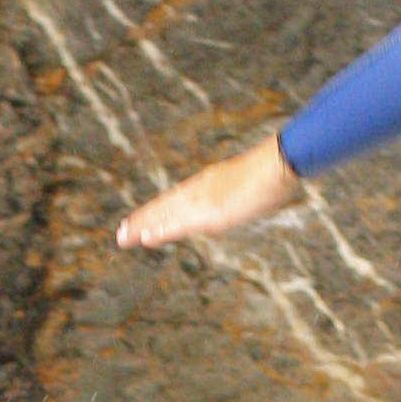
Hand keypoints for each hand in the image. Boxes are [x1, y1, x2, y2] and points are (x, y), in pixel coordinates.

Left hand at [117, 131, 297, 248]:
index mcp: (207, 183)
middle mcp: (200, 190)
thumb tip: (235, 207)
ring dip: (143, 227)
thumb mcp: (248, 187)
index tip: (140, 221)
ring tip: (123, 238)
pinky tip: (146, 238)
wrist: (280, 163)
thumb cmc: (272, 173)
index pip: (174, 199)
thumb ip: (235, 198)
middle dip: (142, 221)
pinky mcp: (211, 213)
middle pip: (164, 206)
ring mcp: (204, 200)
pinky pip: (180, 224)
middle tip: (120, 234)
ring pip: (165, 215)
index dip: (156, 211)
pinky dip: (162, 231)